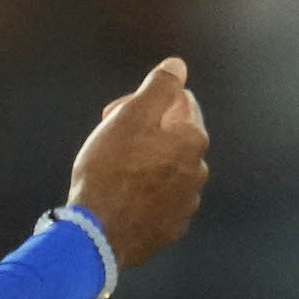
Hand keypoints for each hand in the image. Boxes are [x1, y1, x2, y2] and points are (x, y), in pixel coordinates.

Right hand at [68, 57, 208, 269]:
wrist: (99, 233)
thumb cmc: (110, 170)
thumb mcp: (130, 117)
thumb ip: (158, 88)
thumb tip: (178, 65)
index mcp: (193, 140)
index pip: (181, 102)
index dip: (144, 101)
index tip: (115, 113)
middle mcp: (199, 171)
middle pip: (175, 136)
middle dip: (146, 130)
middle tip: (111, 137)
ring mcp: (188, 203)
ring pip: (169, 168)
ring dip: (147, 161)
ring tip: (114, 168)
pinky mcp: (173, 228)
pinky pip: (163, 198)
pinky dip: (146, 191)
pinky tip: (122, 194)